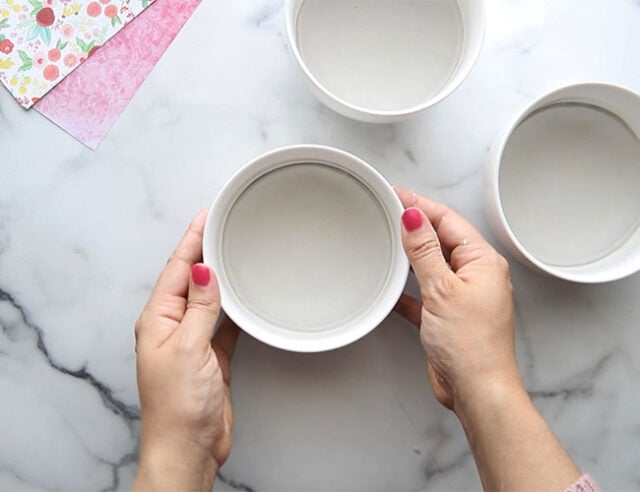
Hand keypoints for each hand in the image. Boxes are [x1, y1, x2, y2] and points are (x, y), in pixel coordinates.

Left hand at [133, 209, 238, 491]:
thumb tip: (203, 271)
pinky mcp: (211, 354)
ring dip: (220, 274)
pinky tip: (243, 293)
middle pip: (191, 278)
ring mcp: (192, 340)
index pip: (177, 269)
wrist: (190, 447)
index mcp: (158, 319)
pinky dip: (233, 304)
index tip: (207, 215)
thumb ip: (199, 309)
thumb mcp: (189, 349)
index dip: (193, 240)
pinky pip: (223, 320)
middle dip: (205, 250)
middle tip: (224, 224)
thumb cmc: (179, 407)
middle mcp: (173, 326)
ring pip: (209, 297)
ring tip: (234, 250)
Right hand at [394, 189, 581, 490]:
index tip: (396, 194)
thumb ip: (425, 251)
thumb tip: (413, 217)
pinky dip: (407, 290)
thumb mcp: (442, 289)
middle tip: (387, 211)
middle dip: (416, 225)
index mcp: (482, 262)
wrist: (476, 390)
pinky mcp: (447, 316)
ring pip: (432, 265)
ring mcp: (461, 296)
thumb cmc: (471, 344)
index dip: (421, 206)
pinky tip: (390, 288)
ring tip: (387, 241)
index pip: (448, 221)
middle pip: (441, 239)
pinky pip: (424, 294)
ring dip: (411, 255)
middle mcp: (475, 275)